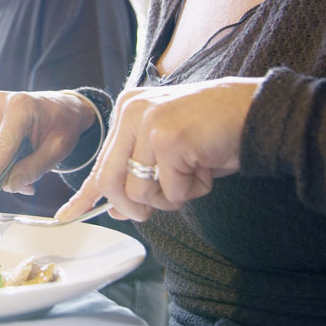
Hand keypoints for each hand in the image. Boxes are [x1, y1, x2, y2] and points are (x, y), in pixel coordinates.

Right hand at [0, 90, 95, 194]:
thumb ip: (33, 168)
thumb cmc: (63, 125)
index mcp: (21, 106)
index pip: (2, 144)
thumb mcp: (58, 150)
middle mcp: (0, 103)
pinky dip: (0, 156)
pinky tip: (18, 150)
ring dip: (3, 166)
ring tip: (27, 161)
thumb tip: (9, 186)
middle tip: (28, 185)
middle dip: (4, 173)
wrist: (63, 107)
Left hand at [56, 77, 261, 222]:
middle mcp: (130, 111)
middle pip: (112, 182)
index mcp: (126, 110)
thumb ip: (138, 175)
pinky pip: (170, 191)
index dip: (86, 194)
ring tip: (194, 173)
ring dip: (171, 197)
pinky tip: (207, 167)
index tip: (67, 215)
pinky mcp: (167, 139)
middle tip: (169, 197)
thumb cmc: (215, 133)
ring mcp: (147, 123)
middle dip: (136, 205)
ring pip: (139, 193)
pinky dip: (193, 190)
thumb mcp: (168, 152)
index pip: (100, 162)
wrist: (258, 112)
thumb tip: (113, 209)